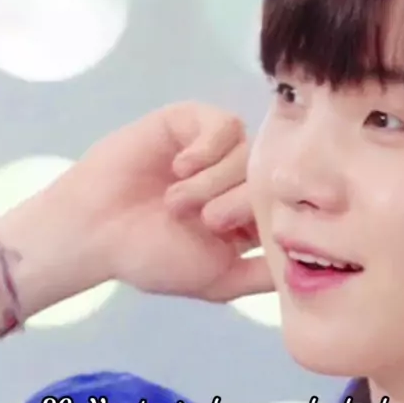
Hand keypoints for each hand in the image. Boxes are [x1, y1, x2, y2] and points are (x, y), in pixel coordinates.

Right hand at [64, 101, 272, 301]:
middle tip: (207, 222)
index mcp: (243, 214)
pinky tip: (181, 168)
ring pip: (246, 151)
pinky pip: (223, 124)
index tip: (234, 238)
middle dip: (240, 202)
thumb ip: (263, 277)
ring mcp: (212, 150)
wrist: (95, 231)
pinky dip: (206, 148)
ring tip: (177, 202)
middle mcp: (232, 179)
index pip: (281, 206)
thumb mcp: (219, 280)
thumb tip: (308, 272)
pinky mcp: (189, 122)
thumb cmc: (151, 257)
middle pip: (267, 177)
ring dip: (214, 180)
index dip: (268, 220)